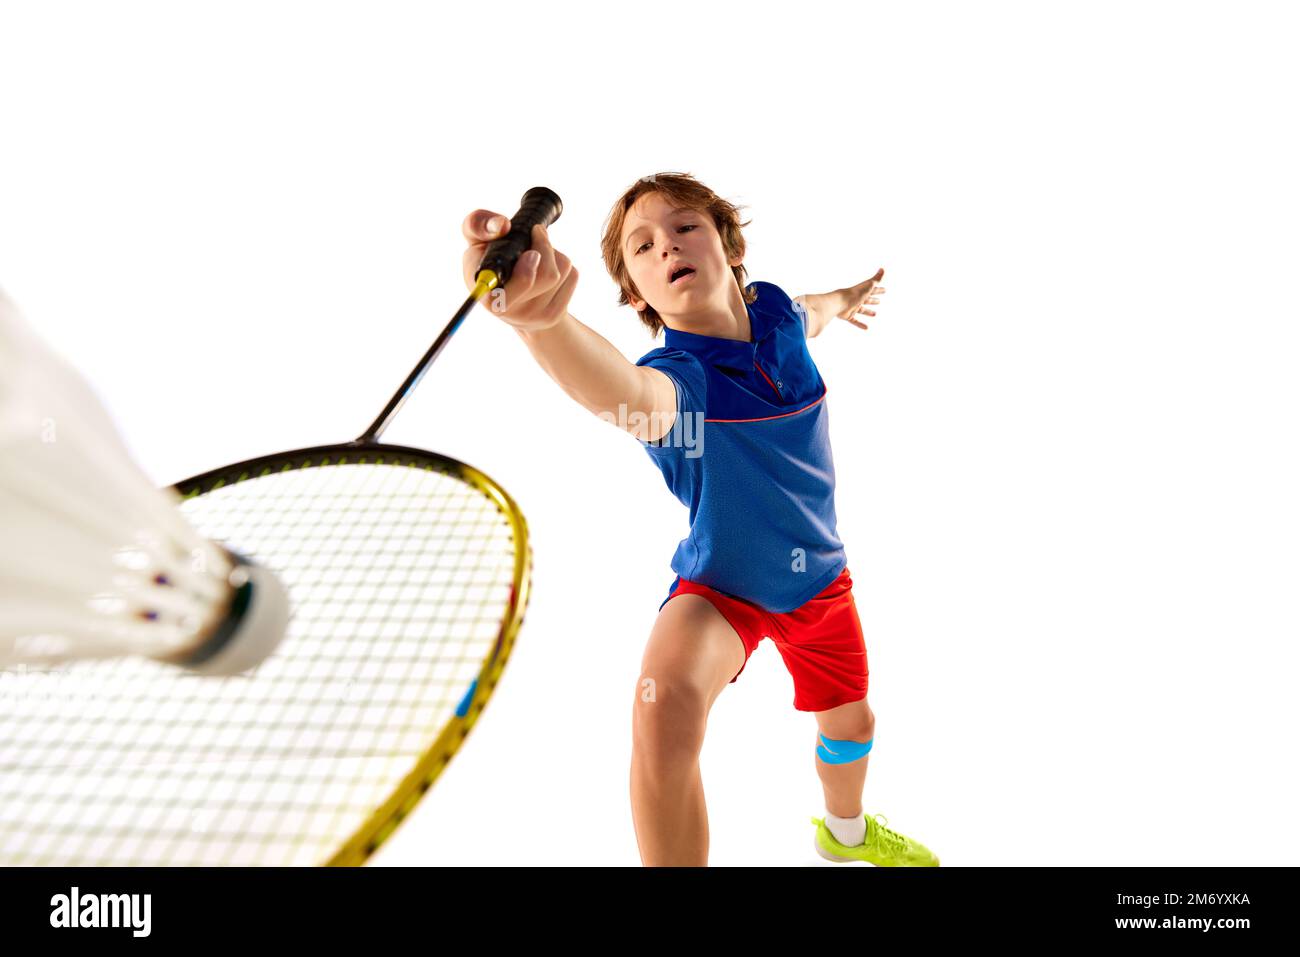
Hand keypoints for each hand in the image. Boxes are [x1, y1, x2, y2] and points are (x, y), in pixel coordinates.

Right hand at [461, 209, 578, 331]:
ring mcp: (533, 317)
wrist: (512, 295)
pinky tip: (547, 267)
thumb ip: (478, 225)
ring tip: (538, 254)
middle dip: (545, 247)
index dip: (524, 275)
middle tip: (536, 233)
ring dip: (553, 253)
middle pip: (547, 276)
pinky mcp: (555, 315)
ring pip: (561, 271)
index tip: (532, 254)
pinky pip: (571, 277)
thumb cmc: (491, 262)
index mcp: (487, 295)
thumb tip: (502, 225)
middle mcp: (509, 311)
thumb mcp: (476, 240)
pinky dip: (563, 264)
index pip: (505, 296)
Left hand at [835, 268, 885, 329]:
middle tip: (879, 301)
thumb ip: (876, 279)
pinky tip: (866, 328)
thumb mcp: (868, 286)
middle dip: (873, 300)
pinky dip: (860, 324)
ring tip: (875, 314)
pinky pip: (855, 321)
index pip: (873, 290)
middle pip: (867, 300)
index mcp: (862, 291)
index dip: (879, 290)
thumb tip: (883, 269)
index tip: (885, 290)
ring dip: (868, 312)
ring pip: (862, 310)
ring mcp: (852, 307)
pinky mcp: (848, 316)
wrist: (839, 303)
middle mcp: (857, 299)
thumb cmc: (854, 294)